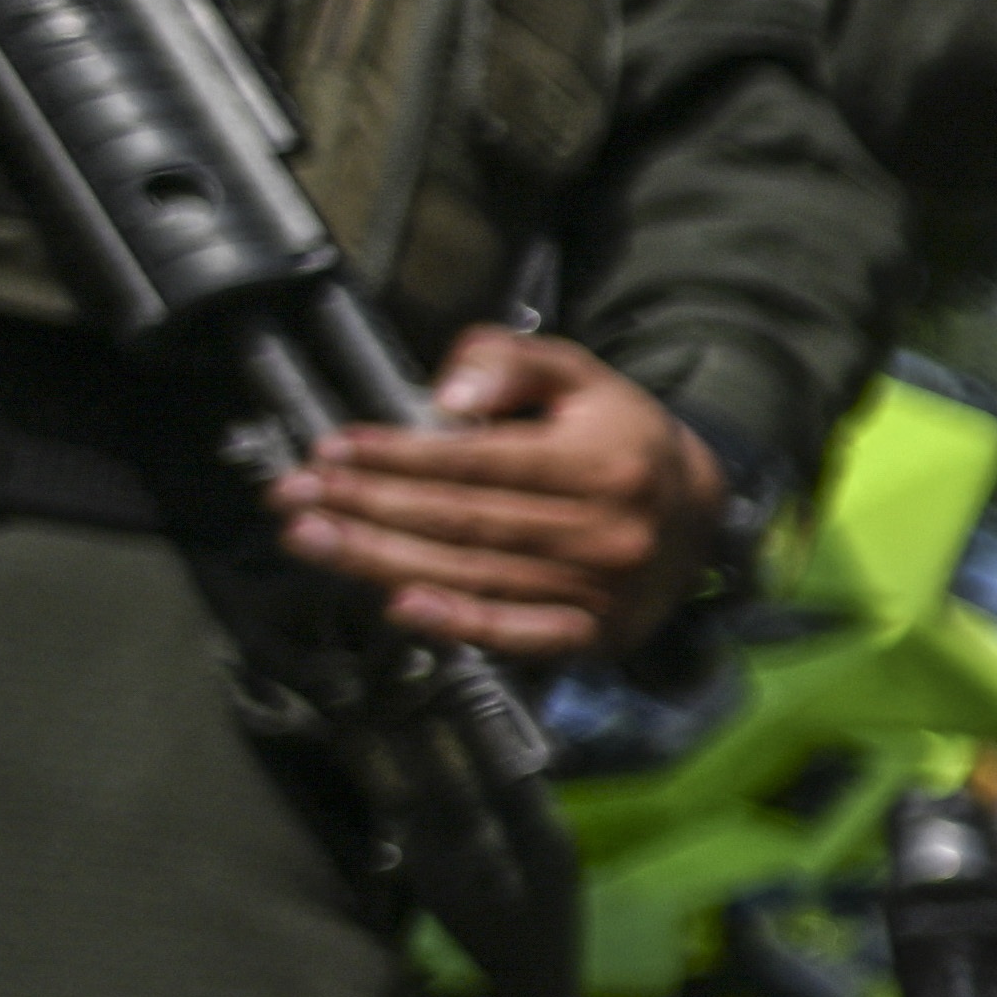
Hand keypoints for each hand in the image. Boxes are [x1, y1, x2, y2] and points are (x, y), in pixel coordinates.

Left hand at [275, 326, 725, 664]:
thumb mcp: (580, 375)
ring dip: (382, 560)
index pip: (482, 461)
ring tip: (312, 539)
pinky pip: (521, 633)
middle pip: (466, 520)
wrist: (701, 516)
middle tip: (295, 498)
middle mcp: (607, 531)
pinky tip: (402, 607)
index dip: (401, 456)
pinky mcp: (594, 633)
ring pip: (475, 574)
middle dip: (370, 507)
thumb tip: (449, 391)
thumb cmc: (619, 438)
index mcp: (603, 462)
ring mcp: (601, 589)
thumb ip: (512, 362)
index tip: (333, 449)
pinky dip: (461, 625)